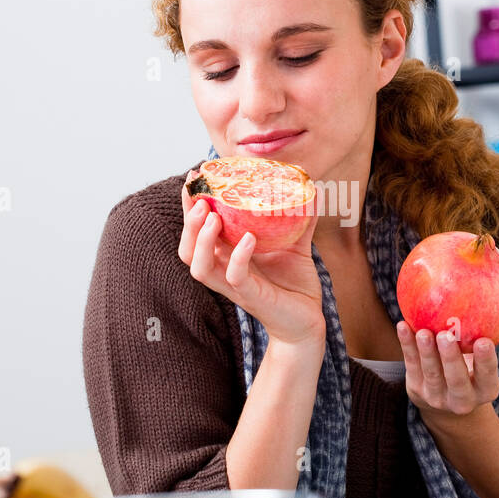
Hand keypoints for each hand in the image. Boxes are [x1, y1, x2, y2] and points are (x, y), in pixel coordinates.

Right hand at [179, 169, 325, 346]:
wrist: (309, 320)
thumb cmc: (295, 284)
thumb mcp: (296, 245)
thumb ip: (299, 219)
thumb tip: (310, 188)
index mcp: (227, 255)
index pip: (198, 229)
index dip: (190, 205)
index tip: (194, 177)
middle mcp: (223, 270)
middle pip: (188, 247)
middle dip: (187, 221)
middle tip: (199, 198)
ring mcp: (234, 285)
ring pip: (199, 266)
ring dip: (200, 239)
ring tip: (210, 216)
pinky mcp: (250, 297)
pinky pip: (234, 277)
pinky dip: (238, 257)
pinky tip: (249, 239)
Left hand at [396, 321, 498, 419]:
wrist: (444, 396)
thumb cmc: (471, 366)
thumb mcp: (481, 359)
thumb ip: (484, 336)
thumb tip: (487, 294)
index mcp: (485, 390)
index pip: (488, 377)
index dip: (486, 361)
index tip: (484, 341)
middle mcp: (462, 399)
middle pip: (456, 380)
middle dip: (450, 358)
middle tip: (446, 335)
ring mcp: (436, 397)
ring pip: (431, 373)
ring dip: (426, 352)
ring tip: (423, 333)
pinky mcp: (416, 389)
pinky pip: (411, 365)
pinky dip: (406, 345)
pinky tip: (403, 326)